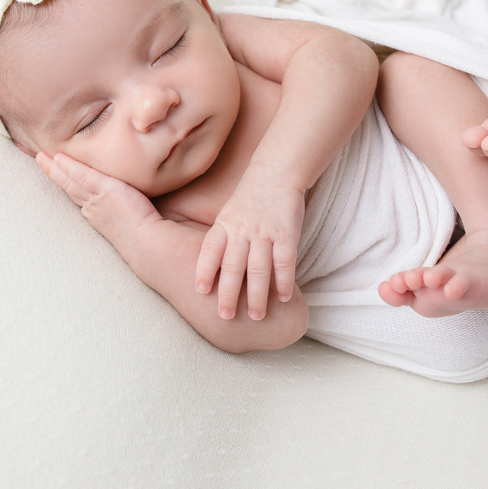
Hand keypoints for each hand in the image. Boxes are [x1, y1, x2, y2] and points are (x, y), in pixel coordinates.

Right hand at [36, 152, 159, 255]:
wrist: (150, 243)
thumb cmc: (149, 235)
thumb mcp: (136, 218)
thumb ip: (134, 209)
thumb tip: (144, 204)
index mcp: (100, 215)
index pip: (82, 195)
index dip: (69, 184)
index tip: (60, 175)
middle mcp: (93, 208)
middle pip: (69, 187)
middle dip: (54, 174)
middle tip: (41, 160)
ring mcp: (96, 201)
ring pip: (69, 181)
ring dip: (54, 169)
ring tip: (41, 156)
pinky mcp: (105, 190)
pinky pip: (81, 175)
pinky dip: (68, 167)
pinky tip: (57, 158)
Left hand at [194, 166, 303, 321]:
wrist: (276, 172)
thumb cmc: (249, 200)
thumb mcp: (227, 216)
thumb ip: (221, 241)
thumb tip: (211, 273)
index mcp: (224, 225)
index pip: (211, 249)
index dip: (205, 270)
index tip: (200, 291)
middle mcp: (242, 229)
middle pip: (233, 265)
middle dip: (229, 293)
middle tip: (225, 316)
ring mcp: (265, 231)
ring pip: (259, 267)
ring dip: (257, 294)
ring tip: (257, 316)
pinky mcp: (287, 232)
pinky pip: (285, 259)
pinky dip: (284, 280)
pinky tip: (284, 297)